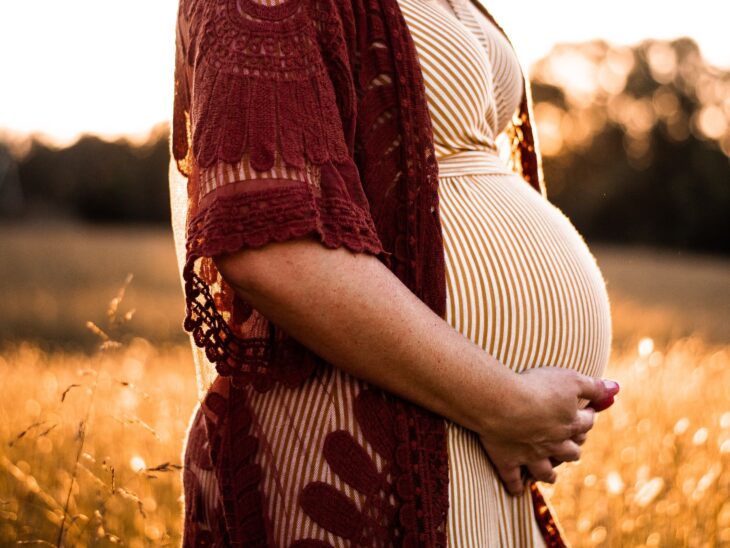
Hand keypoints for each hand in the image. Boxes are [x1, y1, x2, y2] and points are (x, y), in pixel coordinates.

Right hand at [476, 367, 618, 495]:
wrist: (502, 402)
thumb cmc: (537, 387)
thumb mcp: (570, 379)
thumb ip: (593, 386)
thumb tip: (616, 389)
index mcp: (570, 424)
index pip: (586, 423)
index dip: (588, 416)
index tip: (587, 412)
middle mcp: (554, 444)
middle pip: (570, 452)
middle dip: (573, 449)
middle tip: (571, 444)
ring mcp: (530, 455)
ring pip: (546, 470)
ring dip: (549, 473)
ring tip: (551, 474)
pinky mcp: (507, 459)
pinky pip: (513, 478)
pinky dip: (515, 485)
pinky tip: (516, 490)